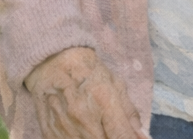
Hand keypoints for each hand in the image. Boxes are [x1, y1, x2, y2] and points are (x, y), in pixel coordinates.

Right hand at [24, 46, 148, 138]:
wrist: (52, 62)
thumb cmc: (88, 72)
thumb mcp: (116, 85)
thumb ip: (130, 114)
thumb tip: (142, 136)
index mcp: (103, 99)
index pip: (122, 136)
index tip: (133, 138)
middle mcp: (82, 116)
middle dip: (113, 137)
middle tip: (112, 130)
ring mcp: (63, 127)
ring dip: (95, 137)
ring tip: (97, 126)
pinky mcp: (49, 134)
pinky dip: (79, 138)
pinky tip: (82, 130)